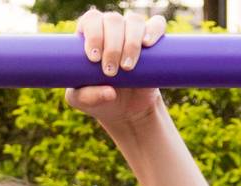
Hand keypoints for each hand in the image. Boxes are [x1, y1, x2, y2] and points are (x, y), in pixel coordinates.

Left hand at [66, 7, 166, 129]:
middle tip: (110, 72)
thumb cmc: (99, 99)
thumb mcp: (83, 102)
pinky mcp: (152, 40)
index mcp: (89, 34)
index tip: (95, 58)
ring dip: (131, 43)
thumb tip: (110, 92)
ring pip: (134, 21)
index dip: (93, 34)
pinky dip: (153, 30)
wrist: (126, 110)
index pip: (91, 20)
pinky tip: (147, 43)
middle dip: (112, 46)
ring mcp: (132, 32)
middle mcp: (111, 28)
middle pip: (113, 20)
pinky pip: (157, 24)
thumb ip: (86, 97)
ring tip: (127, 68)